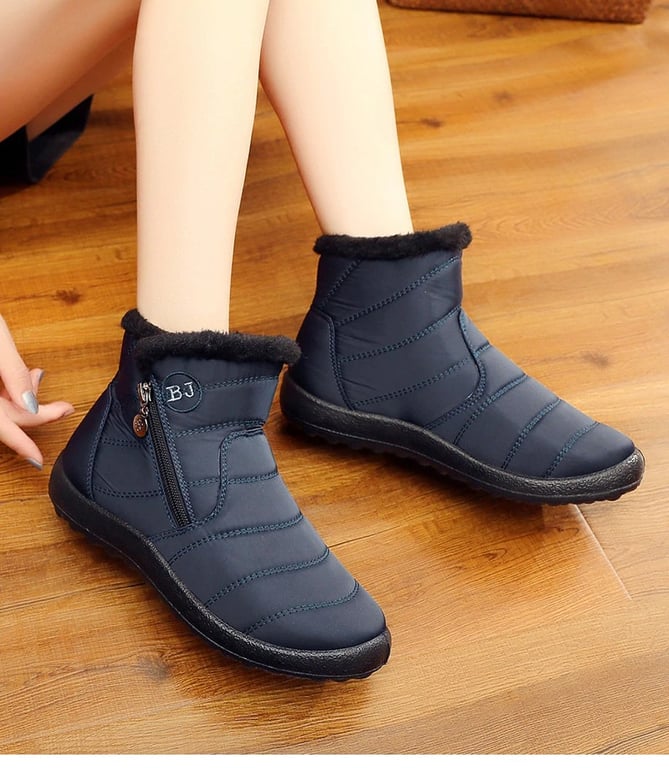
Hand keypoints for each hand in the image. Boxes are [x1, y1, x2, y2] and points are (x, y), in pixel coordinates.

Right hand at [0, 314, 74, 468]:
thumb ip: (12, 372)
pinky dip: (6, 390)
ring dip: (19, 399)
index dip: (19, 443)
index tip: (38, 459)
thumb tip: (31, 406)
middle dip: (32, 411)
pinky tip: (22, 375)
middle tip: (64, 406)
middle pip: (0, 417)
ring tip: (38, 376)